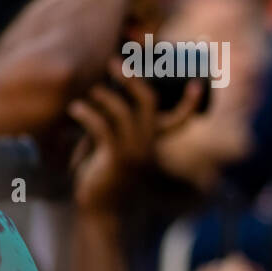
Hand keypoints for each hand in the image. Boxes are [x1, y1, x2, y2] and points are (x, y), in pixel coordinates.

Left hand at [67, 62, 200, 212]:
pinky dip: (87, 114)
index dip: (189, 102)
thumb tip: (105, 90)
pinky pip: (102, 127)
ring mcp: (133, 152)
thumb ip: (115, 122)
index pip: (180, 118)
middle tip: (113, 62)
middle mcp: (148, 144)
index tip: (197, 84)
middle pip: (148, 102)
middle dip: (132, 79)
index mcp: (154, 140)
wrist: (101, 208)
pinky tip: (75, 109)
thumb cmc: (103, 173)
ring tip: (89, 90)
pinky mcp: (115, 159)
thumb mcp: (113, 144)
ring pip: (123, 112)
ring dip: (104, 96)